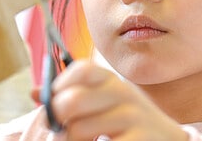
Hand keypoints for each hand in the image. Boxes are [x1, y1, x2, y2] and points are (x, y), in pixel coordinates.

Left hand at [50, 61, 186, 140]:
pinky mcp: (137, 140)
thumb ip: (72, 94)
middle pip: (72, 100)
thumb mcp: (102, 101)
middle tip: (60, 130)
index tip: (55, 102)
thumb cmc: (125, 121)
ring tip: (86, 140)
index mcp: (110, 79)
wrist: (167, 139)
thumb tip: (34, 92)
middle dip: (57, 119)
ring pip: (78, 129)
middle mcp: (122, 93)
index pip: (81, 69)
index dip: (61, 85)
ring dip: (73, 140)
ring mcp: (131, 117)